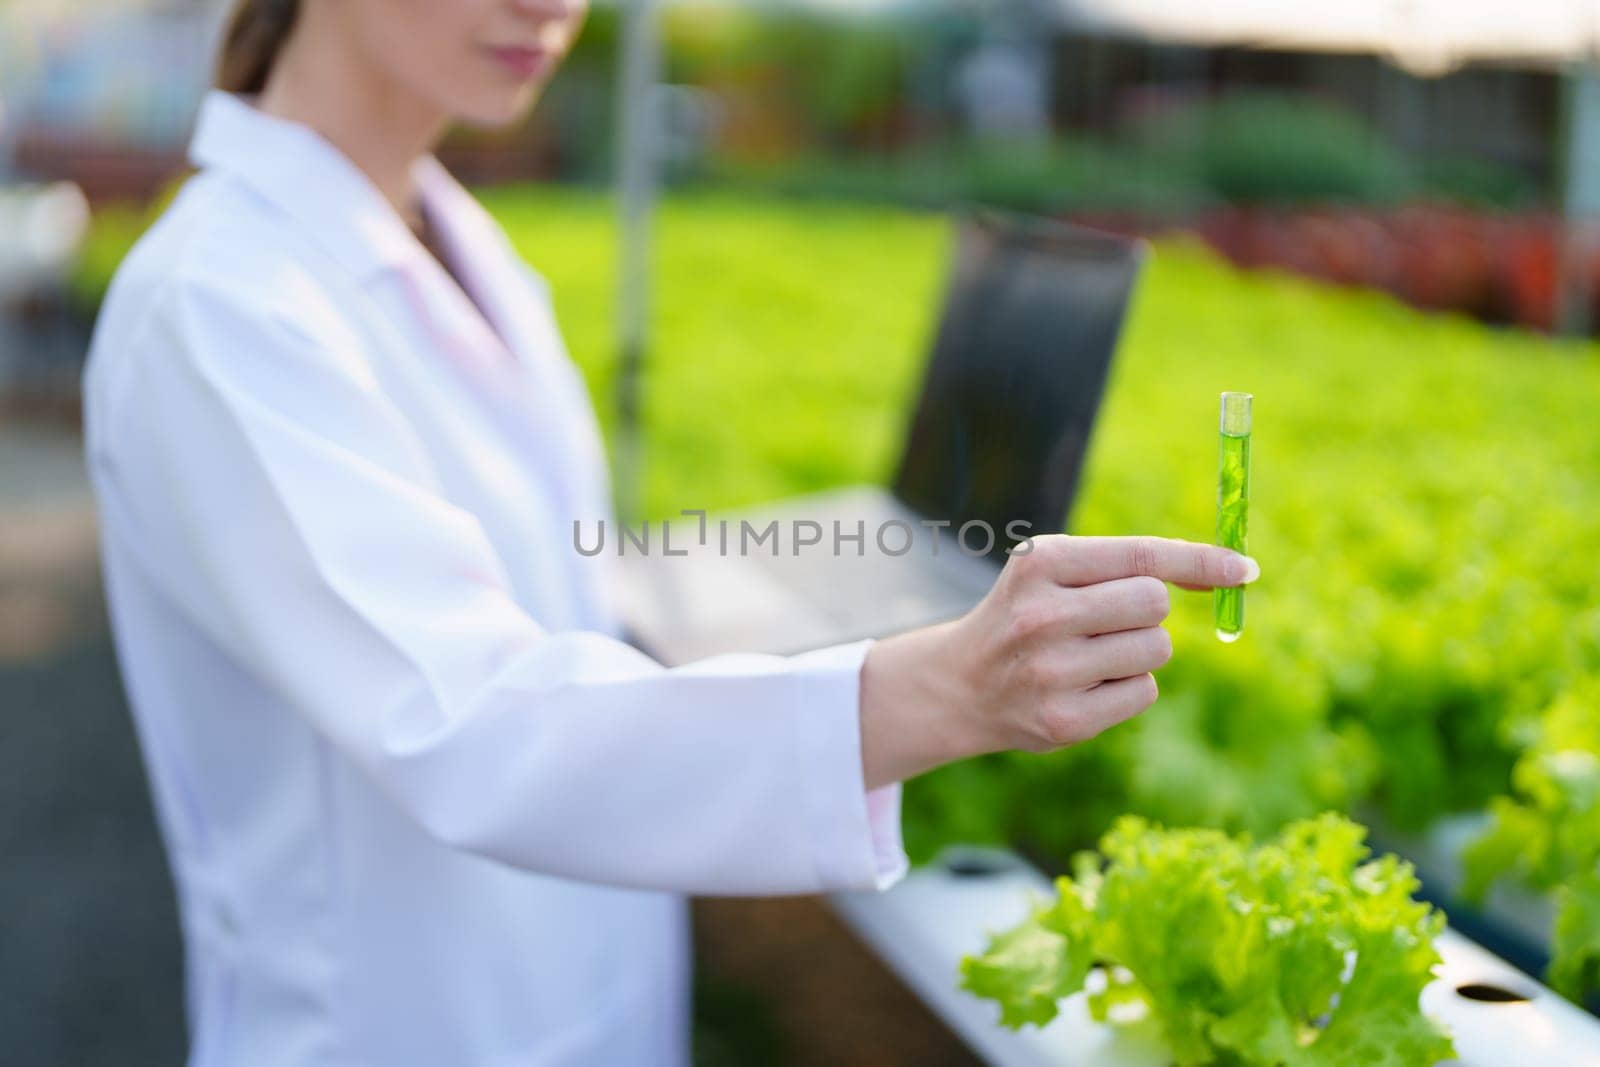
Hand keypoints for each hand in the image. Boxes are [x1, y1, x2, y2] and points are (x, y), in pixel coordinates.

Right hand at [858, 534, 1258, 789]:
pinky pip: (1144, 692)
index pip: (1142, 557)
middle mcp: (1042, 615)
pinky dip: (1129, 686)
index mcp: (1041, 563)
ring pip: (1156, 649)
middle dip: (1148, 610)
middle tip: (1108, 619)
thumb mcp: (1057, 571)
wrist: (961, 683)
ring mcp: (1052, 672)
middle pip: (1155, 603)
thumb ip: (1130, 565)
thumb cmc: (1028, 614)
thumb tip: (1232, 572)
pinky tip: (1086, 686)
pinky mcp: (1065, 720)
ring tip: (1090, 653)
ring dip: (1139, 649)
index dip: (1201, 562)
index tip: (1245, 569)